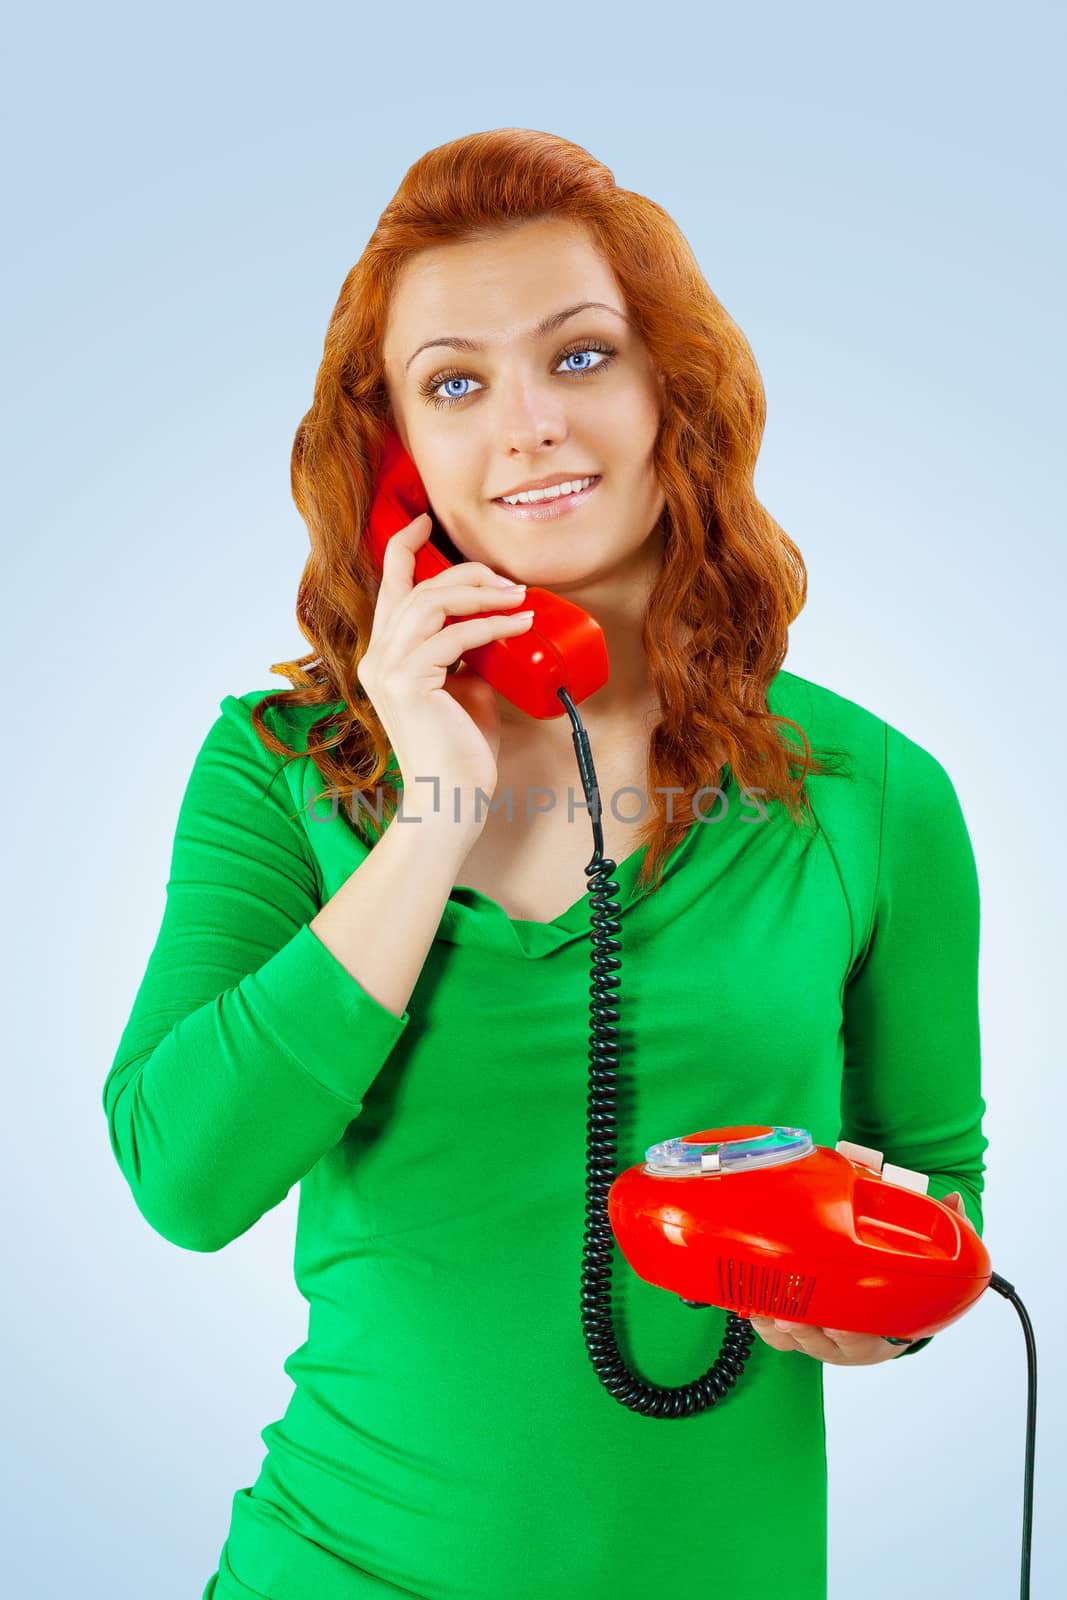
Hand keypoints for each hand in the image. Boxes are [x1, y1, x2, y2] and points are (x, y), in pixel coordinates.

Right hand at [356, 510, 534, 824]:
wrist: (450, 802)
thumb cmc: (459, 753)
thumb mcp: (467, 691)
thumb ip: (469, 657)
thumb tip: (495, 629)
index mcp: (385, 656)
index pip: (389, 587)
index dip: (404, 547)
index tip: (426, 522)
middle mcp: (378, 658)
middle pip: (415, 586)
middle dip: (464, 572)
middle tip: (507, 580)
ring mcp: (388, 670)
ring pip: (431, 603)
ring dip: (480, 593)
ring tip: (518, 598)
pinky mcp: (408, 684)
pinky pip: (453, 637)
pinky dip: (491, 625)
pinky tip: (520, 624)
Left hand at [747, 1192, 975, 1364]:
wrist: (888, 1310)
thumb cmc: (901, 1288)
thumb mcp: (925, 1263)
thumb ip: (942, 1232)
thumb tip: (956, 1201)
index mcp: (883, 1334)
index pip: (867, 1342)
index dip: (850, 1336)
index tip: (838, 1325)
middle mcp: (852, 1345)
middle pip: (825, 1347)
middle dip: (806, 1333)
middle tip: (789, 1315)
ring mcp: (825, 1342)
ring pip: (799, 1345)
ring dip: (780, 1330)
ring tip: (765, 1310)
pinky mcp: (802, 1335)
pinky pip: (780, 1338)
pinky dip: (764, 1326)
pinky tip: (753, 1309)